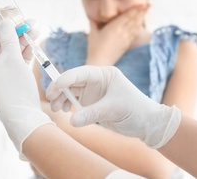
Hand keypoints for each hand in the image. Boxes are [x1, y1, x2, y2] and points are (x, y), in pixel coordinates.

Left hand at [0, 18, 52, 159]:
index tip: (15, 11)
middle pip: (5, 41)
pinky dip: (27, 51)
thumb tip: (6, 23)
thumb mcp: (12, 59)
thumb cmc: (14, 87)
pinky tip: (35, 44)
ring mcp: (3, 72)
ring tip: (37, 30)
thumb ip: (9, 39)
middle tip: (32, 21)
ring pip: (14, 50)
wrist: (22, 115)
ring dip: (25, 40)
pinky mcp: (13, 78)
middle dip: (19, 30)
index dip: (6, 22)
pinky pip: (19, 60)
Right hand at [46, 66, 179, 148]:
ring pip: (72, 91)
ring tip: (57, 108)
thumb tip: (71, 121)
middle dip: (60, 89)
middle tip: (50, 99)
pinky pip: (76, 101)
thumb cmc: (135, 110)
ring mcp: (94, 92)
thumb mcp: (113, 109)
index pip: (81, 72)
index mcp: (104, 74)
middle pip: (73, 81)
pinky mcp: (93, 103)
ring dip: (62, 98)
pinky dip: (68, 105)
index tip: (54, 88)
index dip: (65, 78)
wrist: (146, 123)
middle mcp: (97, 81)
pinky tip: (66, 112)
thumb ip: (91, 114)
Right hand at [86, 5, 147, 64]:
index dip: (134, 9)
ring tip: (146, 10)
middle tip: (148, 4)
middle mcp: (121, 32)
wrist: (100, 63)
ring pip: (135, 26)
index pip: (127, 16)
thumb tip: (92, 14)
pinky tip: (140, 23)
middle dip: (141, 11)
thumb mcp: (93, 33)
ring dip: (141, 17)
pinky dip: (138, 27)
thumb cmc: (94, 48)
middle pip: (133, 19)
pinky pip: (134, 34)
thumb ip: (93, 22)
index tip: (141, 3)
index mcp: (113, 28)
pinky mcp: (126, 44)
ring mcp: (125, 39)